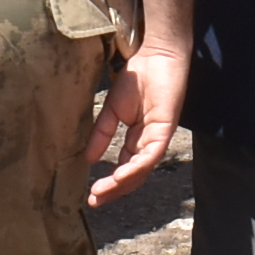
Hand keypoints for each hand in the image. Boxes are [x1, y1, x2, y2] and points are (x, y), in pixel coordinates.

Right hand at [85, 47, 188, 204]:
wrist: (153, 53)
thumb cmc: (137, 77)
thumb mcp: (112, 110)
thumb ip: (102, 134)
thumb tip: (89, 160)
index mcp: (138, 139)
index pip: (125, 169)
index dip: (110, 184)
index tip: (91, 196)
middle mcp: (150, 142)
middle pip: (134, 175)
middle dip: (114, 190)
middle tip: (95, 201)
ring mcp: (159, 136)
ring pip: (142, 169)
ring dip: (122, 183)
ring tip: (103, 192)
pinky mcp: (165, 128)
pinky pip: (151, 154)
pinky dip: (135, 167)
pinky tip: (119, 175)